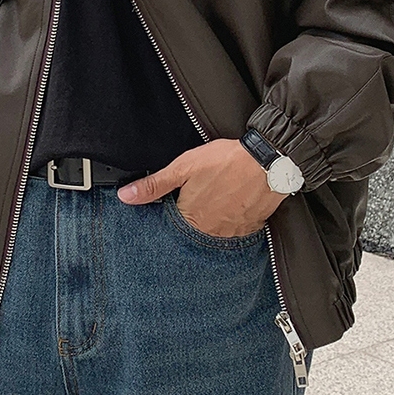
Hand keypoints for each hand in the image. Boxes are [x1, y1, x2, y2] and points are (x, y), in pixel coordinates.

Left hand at [117, 138, 287, 238]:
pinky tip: (235, 204)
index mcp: (190, 218)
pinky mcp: (251, 229)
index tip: (180, 202)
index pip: (173, 226)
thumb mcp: (183, 168)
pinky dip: (233, 220)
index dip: (174, 212)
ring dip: (215, 219)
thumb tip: (125, 196)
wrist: (268, 161)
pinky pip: (236, 230)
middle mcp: (210, 232)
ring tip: (220, 198)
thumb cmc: (226, 161)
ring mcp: (232, 233)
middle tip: (205, 196)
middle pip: (195, 231)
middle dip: (195, 217)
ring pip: (215, 232)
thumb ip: (154, 185)